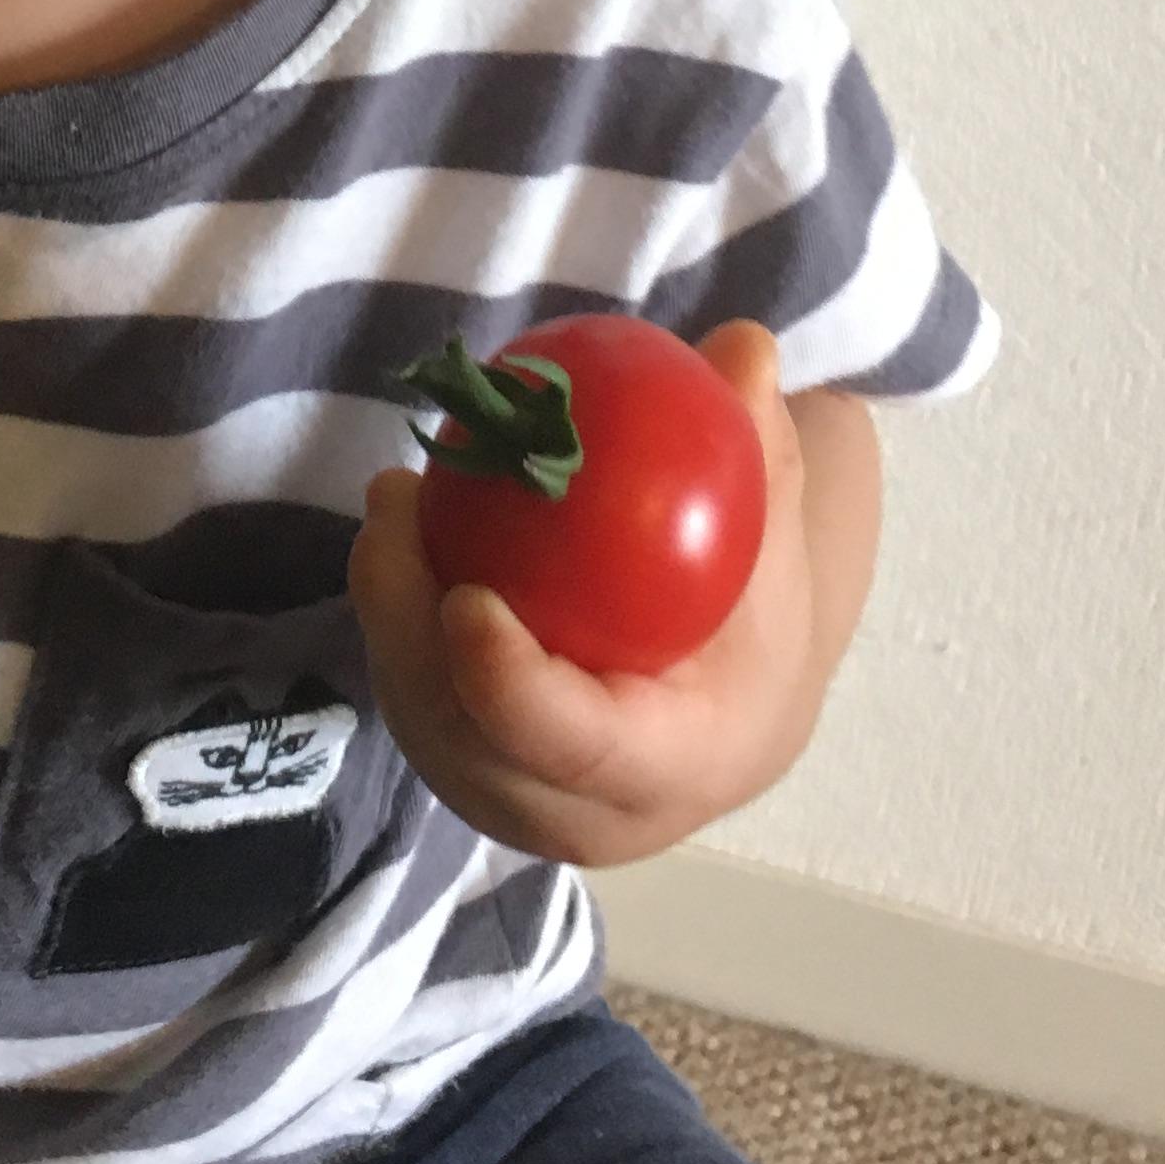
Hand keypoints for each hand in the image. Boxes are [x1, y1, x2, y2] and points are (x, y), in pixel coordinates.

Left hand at [348, 320, 818, 869]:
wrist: (728, 712)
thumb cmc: (755, 619)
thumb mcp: (777, 541)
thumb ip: (758, 450)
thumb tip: (744, 348)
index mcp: (672, 769)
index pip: (576, 746)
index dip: (509, 687)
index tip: (465, 598)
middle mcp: (583, 815)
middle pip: (468, 740)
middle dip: (410, 631)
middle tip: (398, 503)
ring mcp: (513, 802)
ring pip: (422, 719)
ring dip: (388, 613)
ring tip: (391, 501)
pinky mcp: (466, 773)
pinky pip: (414, 700)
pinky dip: (395, 620)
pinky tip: (399, 529)